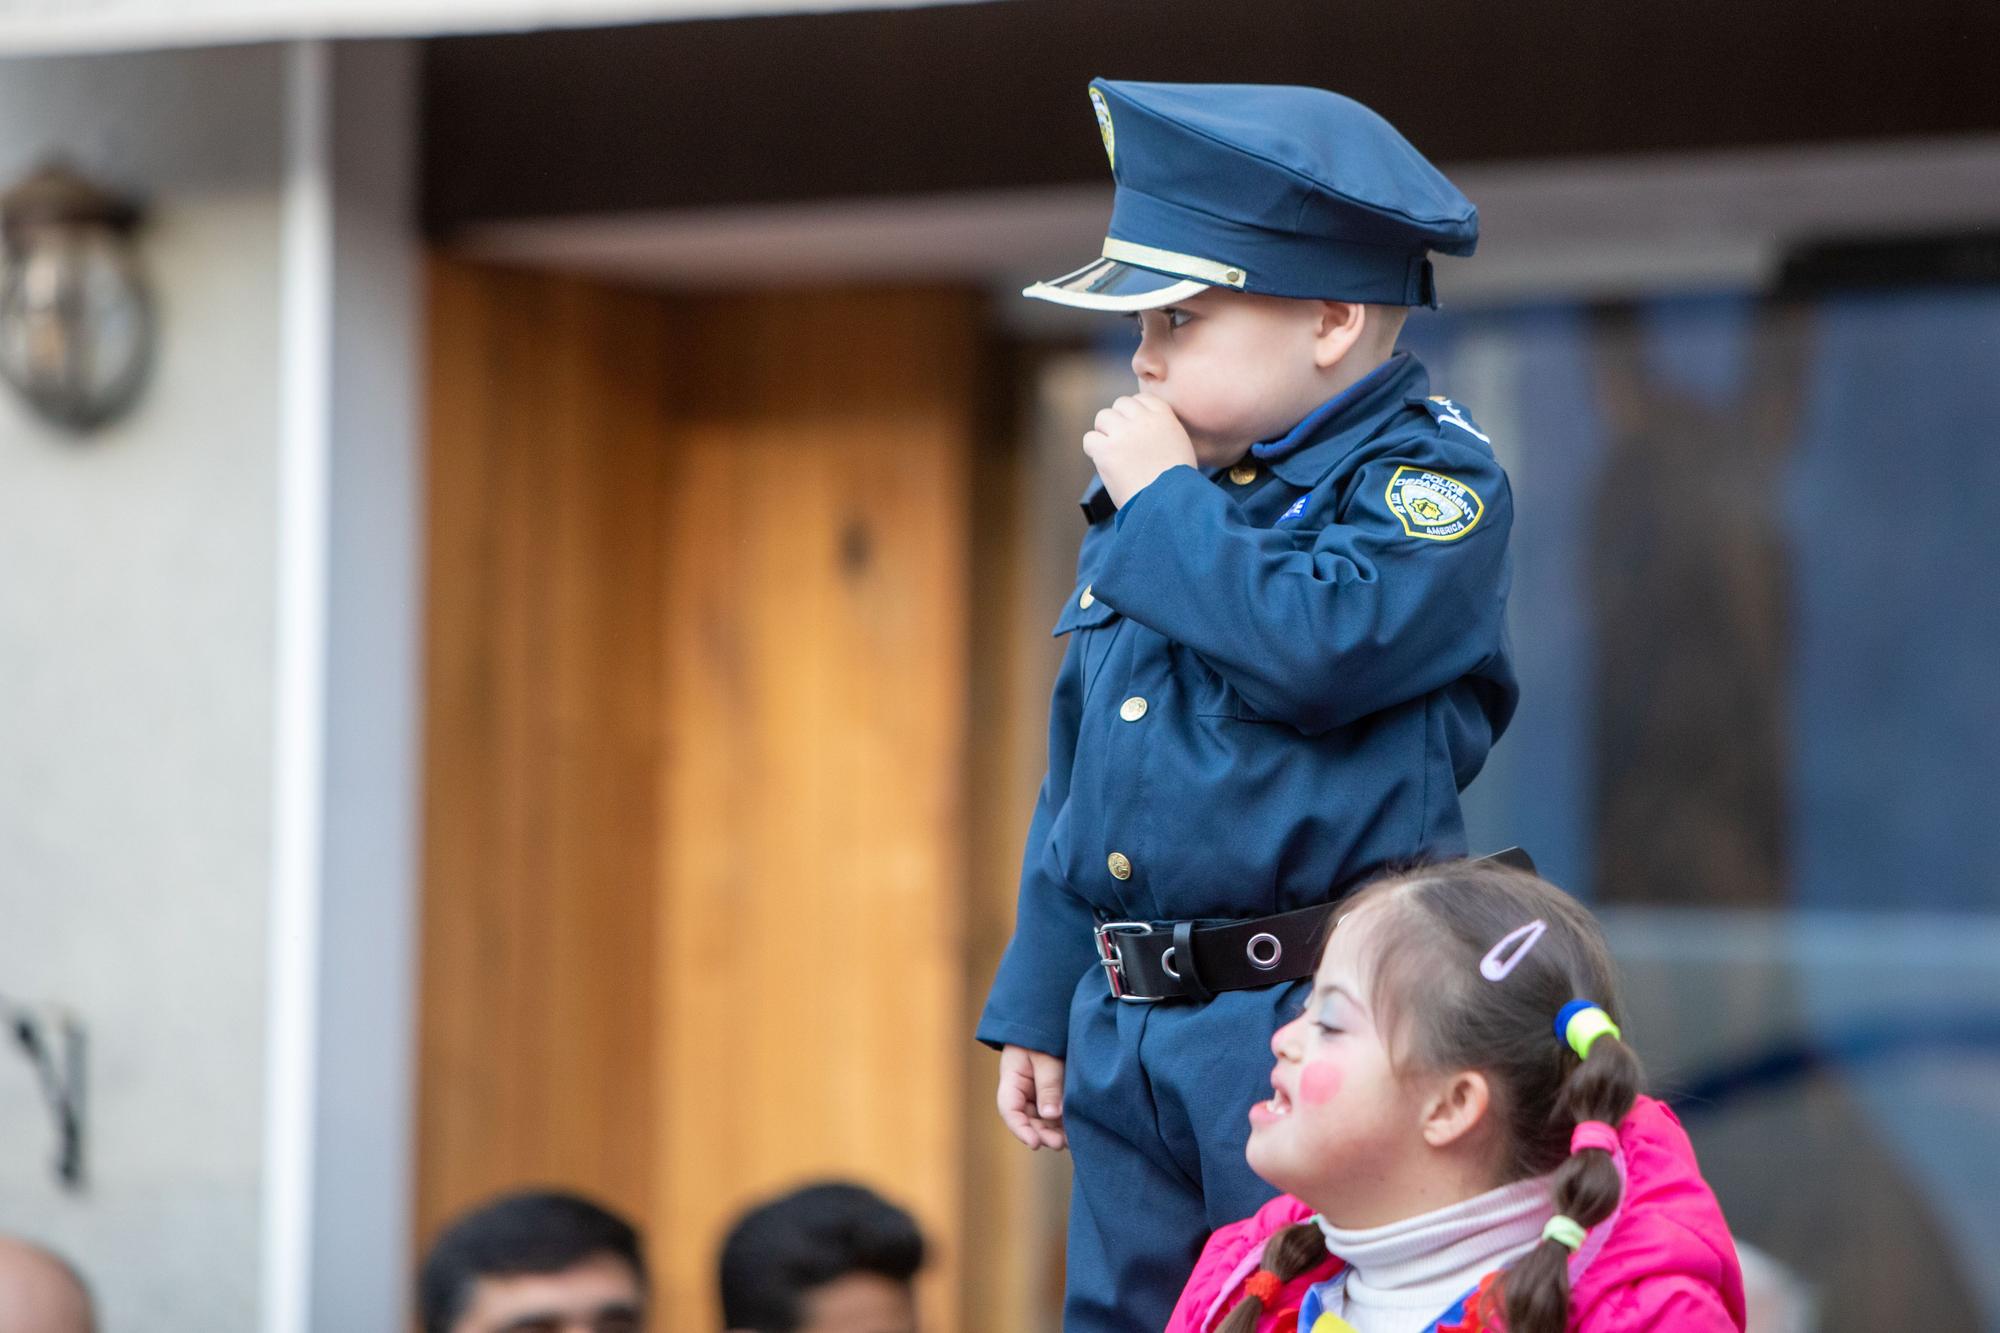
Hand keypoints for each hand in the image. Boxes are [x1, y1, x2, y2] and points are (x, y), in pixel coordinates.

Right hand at [996, 1044, 1066, 1149]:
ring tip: (1070, 1141)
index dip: (1020, 1129)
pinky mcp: (1053, 1096)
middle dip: (1042, 1134)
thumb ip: (1048, 1084)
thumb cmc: (1042, 1036)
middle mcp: (1022, 1093)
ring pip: (1042, 1121)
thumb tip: (1051, 1115)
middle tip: (1059, 1143)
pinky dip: (1063, 1124)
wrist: (1049, 1020)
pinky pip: (1055, 1115)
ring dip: (1054, 1132)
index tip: (1035, 1143)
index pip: (1010, 1110)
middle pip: (1028, 1120)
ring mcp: (1037, 1095)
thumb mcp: (1044, 1057)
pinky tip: (1074, 1132)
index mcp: (1012, 1081)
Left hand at [1083, 393, 1196, 507]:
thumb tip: (1143, 425)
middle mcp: (1143, 420)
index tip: (1135, 428)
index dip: (1134, 412)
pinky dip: (1093, 450)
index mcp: (1164, 417)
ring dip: (1104, 432)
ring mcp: (1123, 434)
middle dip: (1119, 420)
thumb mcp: (1180, 445)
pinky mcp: (1106, 451)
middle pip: (1120, 404)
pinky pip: (1089, 439)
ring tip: (1113, 453)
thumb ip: (1162, 429)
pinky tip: (1104, 462)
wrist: (1169, 503)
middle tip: (1122, 442)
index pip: (1142, 398)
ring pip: (1102, 417)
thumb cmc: (1176, 483)